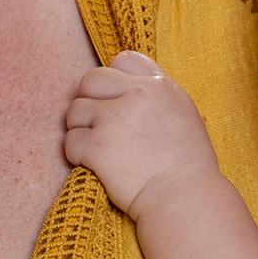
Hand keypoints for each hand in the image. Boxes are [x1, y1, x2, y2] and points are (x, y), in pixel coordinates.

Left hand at [63, 50, 221, 217]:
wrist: (185, 199)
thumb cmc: (188, 165)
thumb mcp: (184, 115)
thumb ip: (157, 97)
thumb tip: (129, 91)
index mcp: (161, 86)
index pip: (123, 59)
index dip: (114, 79)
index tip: (117, 101)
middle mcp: (137, 96)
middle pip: (90, 80)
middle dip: (89, 101)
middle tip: (97, 125)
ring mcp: (115, 120)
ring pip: (74, 111)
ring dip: (79, 129)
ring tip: (96, 147)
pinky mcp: (97, 147)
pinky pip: (69, 141)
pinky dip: (75, 154)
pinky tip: (92, 165)